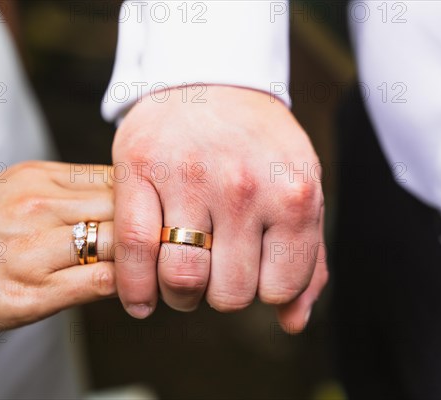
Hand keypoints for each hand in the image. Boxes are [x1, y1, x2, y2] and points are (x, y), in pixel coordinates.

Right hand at [112, 85, 327, 332]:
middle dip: (220, 294)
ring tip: (180, 279)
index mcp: (293, 195)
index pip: (278, 289)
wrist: (210, 80)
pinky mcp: (140, 170)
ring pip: (181, 279)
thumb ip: (306, 256)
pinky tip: (140, 301)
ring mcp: (189, 179)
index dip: (262, 292)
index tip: (248, 275)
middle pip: (228, 293)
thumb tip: (292, 323)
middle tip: (212, 272)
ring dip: (180, 294)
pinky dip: (134, 290)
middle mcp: (244, 188)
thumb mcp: (299, 188)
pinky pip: (134, 251)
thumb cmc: (258, 144)